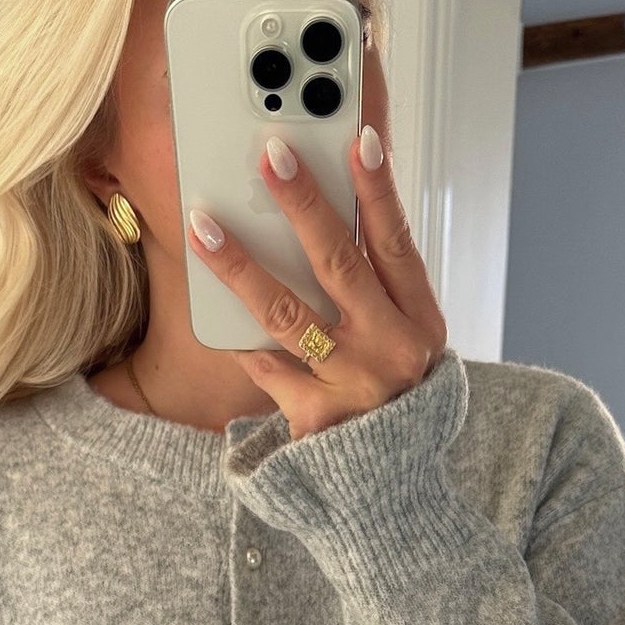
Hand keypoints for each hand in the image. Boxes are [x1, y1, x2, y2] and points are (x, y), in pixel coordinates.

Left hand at [184, 124, 448, 441]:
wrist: (387, 489)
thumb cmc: (390, 396)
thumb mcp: (403, 338)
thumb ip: (376, 283)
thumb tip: (328, 204)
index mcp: (419, 321)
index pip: (396, 241)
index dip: (377, 188)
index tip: (357, 135)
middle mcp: (392, 350)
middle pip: (340, 264)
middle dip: (303, 203)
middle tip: (270, 154)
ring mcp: (352, 386)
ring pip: (288, 313)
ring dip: (242, 265)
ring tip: (205, 225)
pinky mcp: (314, 418)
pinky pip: (265, 364)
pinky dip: (239, 333)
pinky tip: (207, 300)